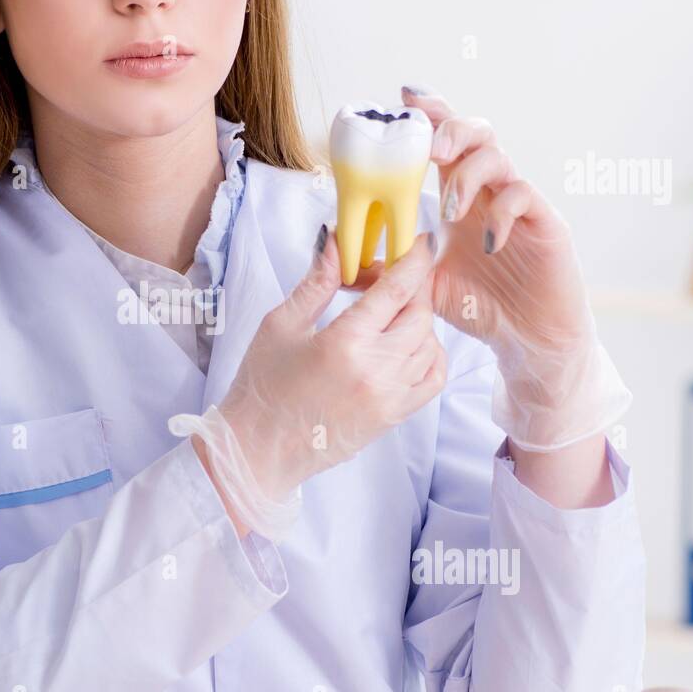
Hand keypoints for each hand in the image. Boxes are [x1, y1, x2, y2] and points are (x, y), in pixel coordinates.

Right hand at [217, 228, 445, 503]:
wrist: (259, 450)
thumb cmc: (262, 387)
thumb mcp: (280, 325)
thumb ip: (317, 283)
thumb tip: (335, 241)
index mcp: (345, 342)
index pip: (397, 290)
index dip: (414, 260)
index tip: (420, 243)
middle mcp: (376, 370)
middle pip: (420, 313)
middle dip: (412, 288)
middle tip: (389, 279)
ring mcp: (390, 397)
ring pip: (430, 343)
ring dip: (418, 320)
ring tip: (389, 313)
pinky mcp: (394, 416)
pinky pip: (433, 378)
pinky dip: (430, 354)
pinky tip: (406, 345)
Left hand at [402, 85, 630, 450]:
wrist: (525, 340)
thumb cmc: (478, 306)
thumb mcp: (422, 285)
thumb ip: (388, 267)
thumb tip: (339, 260)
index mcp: (459, 197)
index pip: (445, 144)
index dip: (430, 114)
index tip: (405, 97)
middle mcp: (488, 192)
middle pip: (476, 133)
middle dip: (450, 129)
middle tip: (430, 148)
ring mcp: (518, 205)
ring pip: (499, 157)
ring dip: (468, 174)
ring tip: (448, 208)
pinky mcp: (546, 225)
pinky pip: (523, 197)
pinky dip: (500, 212)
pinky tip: (486, 242)